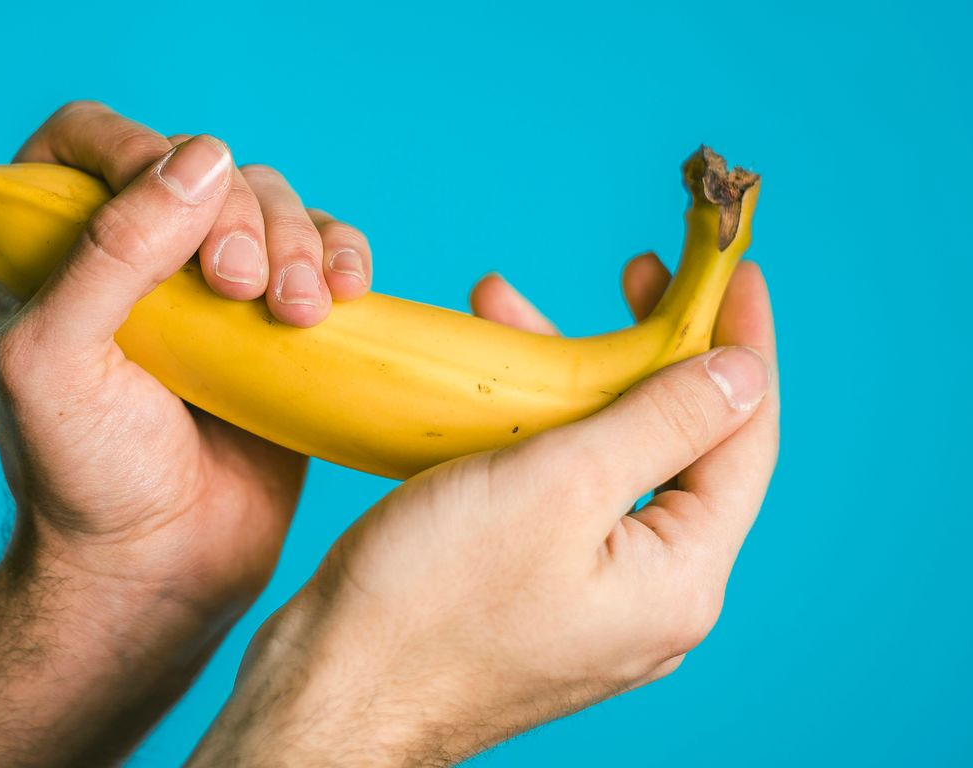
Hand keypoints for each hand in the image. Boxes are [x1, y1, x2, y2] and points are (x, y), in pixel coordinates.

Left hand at [0, 102, 374, 614]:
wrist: (158, 568)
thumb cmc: (83, 476)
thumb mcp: (55, 359)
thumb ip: (108, 252)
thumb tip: (202, 159)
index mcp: (54, 250)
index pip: (90, 140)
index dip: (134, 146)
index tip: (172, 198)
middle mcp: (135, 256)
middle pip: (201, 167)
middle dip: (234, 214)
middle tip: (238, 288)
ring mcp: (213, 289)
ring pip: (271, 204)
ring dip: (297, 242)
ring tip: (296, 314)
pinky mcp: (279, 325)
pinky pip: (323, 254)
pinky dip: (342, 258)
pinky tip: (343, 296)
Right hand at [190, 256, 778, 764]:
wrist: (333, 688)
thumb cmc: (431, 597)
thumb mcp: (557, 485)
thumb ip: (660, 422)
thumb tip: (742, 375)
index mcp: (679, 578)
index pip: (742, 439)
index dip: (740, 343)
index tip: (734, 270)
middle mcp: (650, 598)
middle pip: (678, 449)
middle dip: (644, 352)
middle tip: (633, 277)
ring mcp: (592, 601)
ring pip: (609, 466)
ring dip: (571, 384)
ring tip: (511, 313)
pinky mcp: (535, 595)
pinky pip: (561, 497)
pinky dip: (535, 434)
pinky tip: (489, 392)